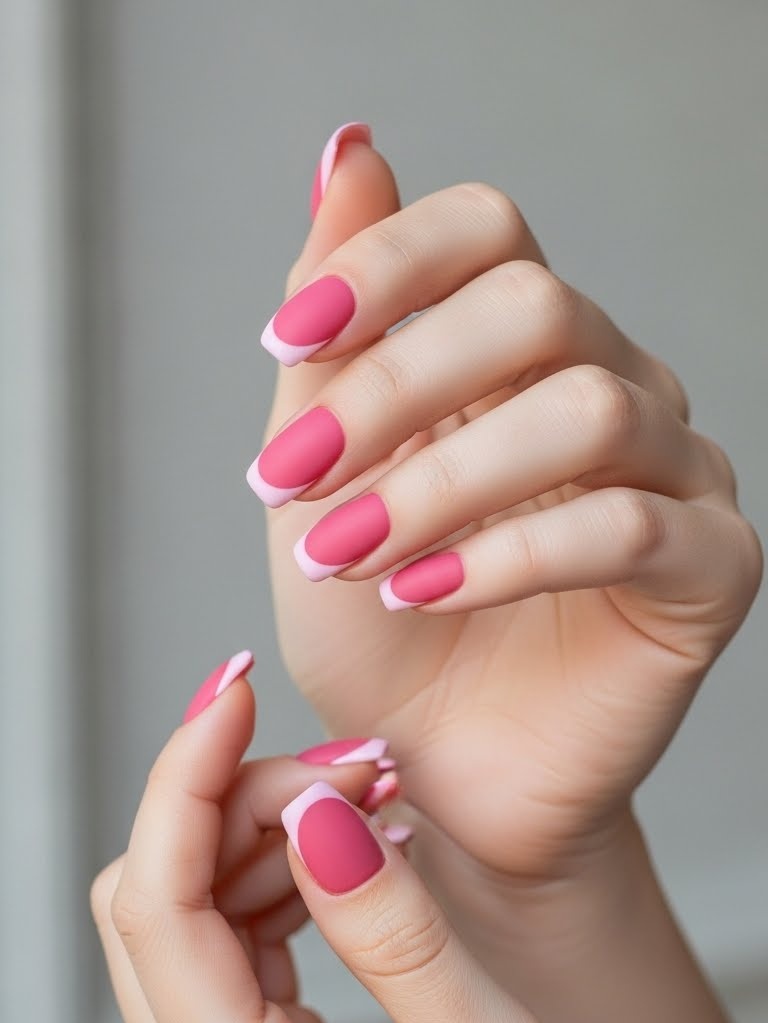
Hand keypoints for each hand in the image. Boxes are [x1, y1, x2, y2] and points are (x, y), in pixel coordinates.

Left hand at [90, 668, 729, 1022]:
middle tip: (355, 765)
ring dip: (261, 835)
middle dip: (234, 802)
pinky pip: (227, 950)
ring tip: (371, 798)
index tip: (237, 690)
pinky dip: (276, 881)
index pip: (158, 906)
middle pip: (154, 899)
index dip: (188, 778)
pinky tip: (352, 854)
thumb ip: (396, 931)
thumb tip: (320, 811)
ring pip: (184, 916)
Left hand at [255, 130, 761, 926]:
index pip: (487, 230)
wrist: (437, 775)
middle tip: (299, 482)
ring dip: (440, 482)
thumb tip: (349, 149)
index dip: (387, 266)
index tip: (287, 344)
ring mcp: (674, 473)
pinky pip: (628, 525)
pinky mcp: (709, 568)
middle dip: (396, 392)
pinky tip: (428, 592)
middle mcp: (611, 387)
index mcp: (521, 353)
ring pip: (582, 411)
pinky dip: (510, 554)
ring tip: (354, 554)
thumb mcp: (322, 479)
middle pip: (535, 306)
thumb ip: (335, 334)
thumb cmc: (382, 635)